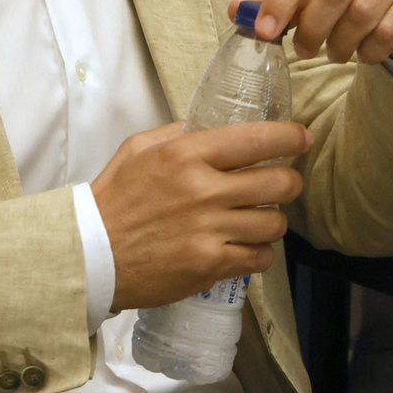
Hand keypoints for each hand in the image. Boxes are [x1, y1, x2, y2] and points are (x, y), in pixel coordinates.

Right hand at [92, 120, 309, 310]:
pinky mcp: (210, 265)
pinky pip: (259, 257)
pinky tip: (245, 245)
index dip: (289, 137)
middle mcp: (204, 190)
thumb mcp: (139, 148)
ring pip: (275, 223)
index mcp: (187, 155)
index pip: (256, 139)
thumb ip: (178, 132)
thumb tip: (214, 128)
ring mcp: (210, 230)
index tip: (302, 138)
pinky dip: (259, 251)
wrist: (91, 253)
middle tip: (283, 184)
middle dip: (289, 182)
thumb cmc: (114, 198)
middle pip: (279, 183)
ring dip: (273, 219)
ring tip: (260, 217)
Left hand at [235, 0, 392, 63]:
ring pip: (360, 15)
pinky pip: (388, 31)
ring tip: (336, 53)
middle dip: (311, 29)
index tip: (265, 32)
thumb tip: (236, 10)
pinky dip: (370, 51)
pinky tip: (365, 53)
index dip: (279, 1)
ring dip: (341, 44)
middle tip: (303, 50)